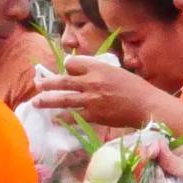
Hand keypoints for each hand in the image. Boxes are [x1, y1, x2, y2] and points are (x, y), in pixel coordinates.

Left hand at [32, 57, 169, 128]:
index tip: (66, 70)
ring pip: (63, 99)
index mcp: (98, 68)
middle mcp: (91, 82)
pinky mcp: (94, 115)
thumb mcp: (115, 71)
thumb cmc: (135, 87)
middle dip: (47, 83)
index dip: (68, 66)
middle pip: (62, 81)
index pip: (72, 63)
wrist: (146, 105)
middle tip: (37, 84)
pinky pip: (74, 116)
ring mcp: (91, 100)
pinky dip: (63, 118)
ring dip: (47, 101)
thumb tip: (81, 74)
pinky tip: (55, 119)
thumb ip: (98, 71)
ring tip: (36, 102)